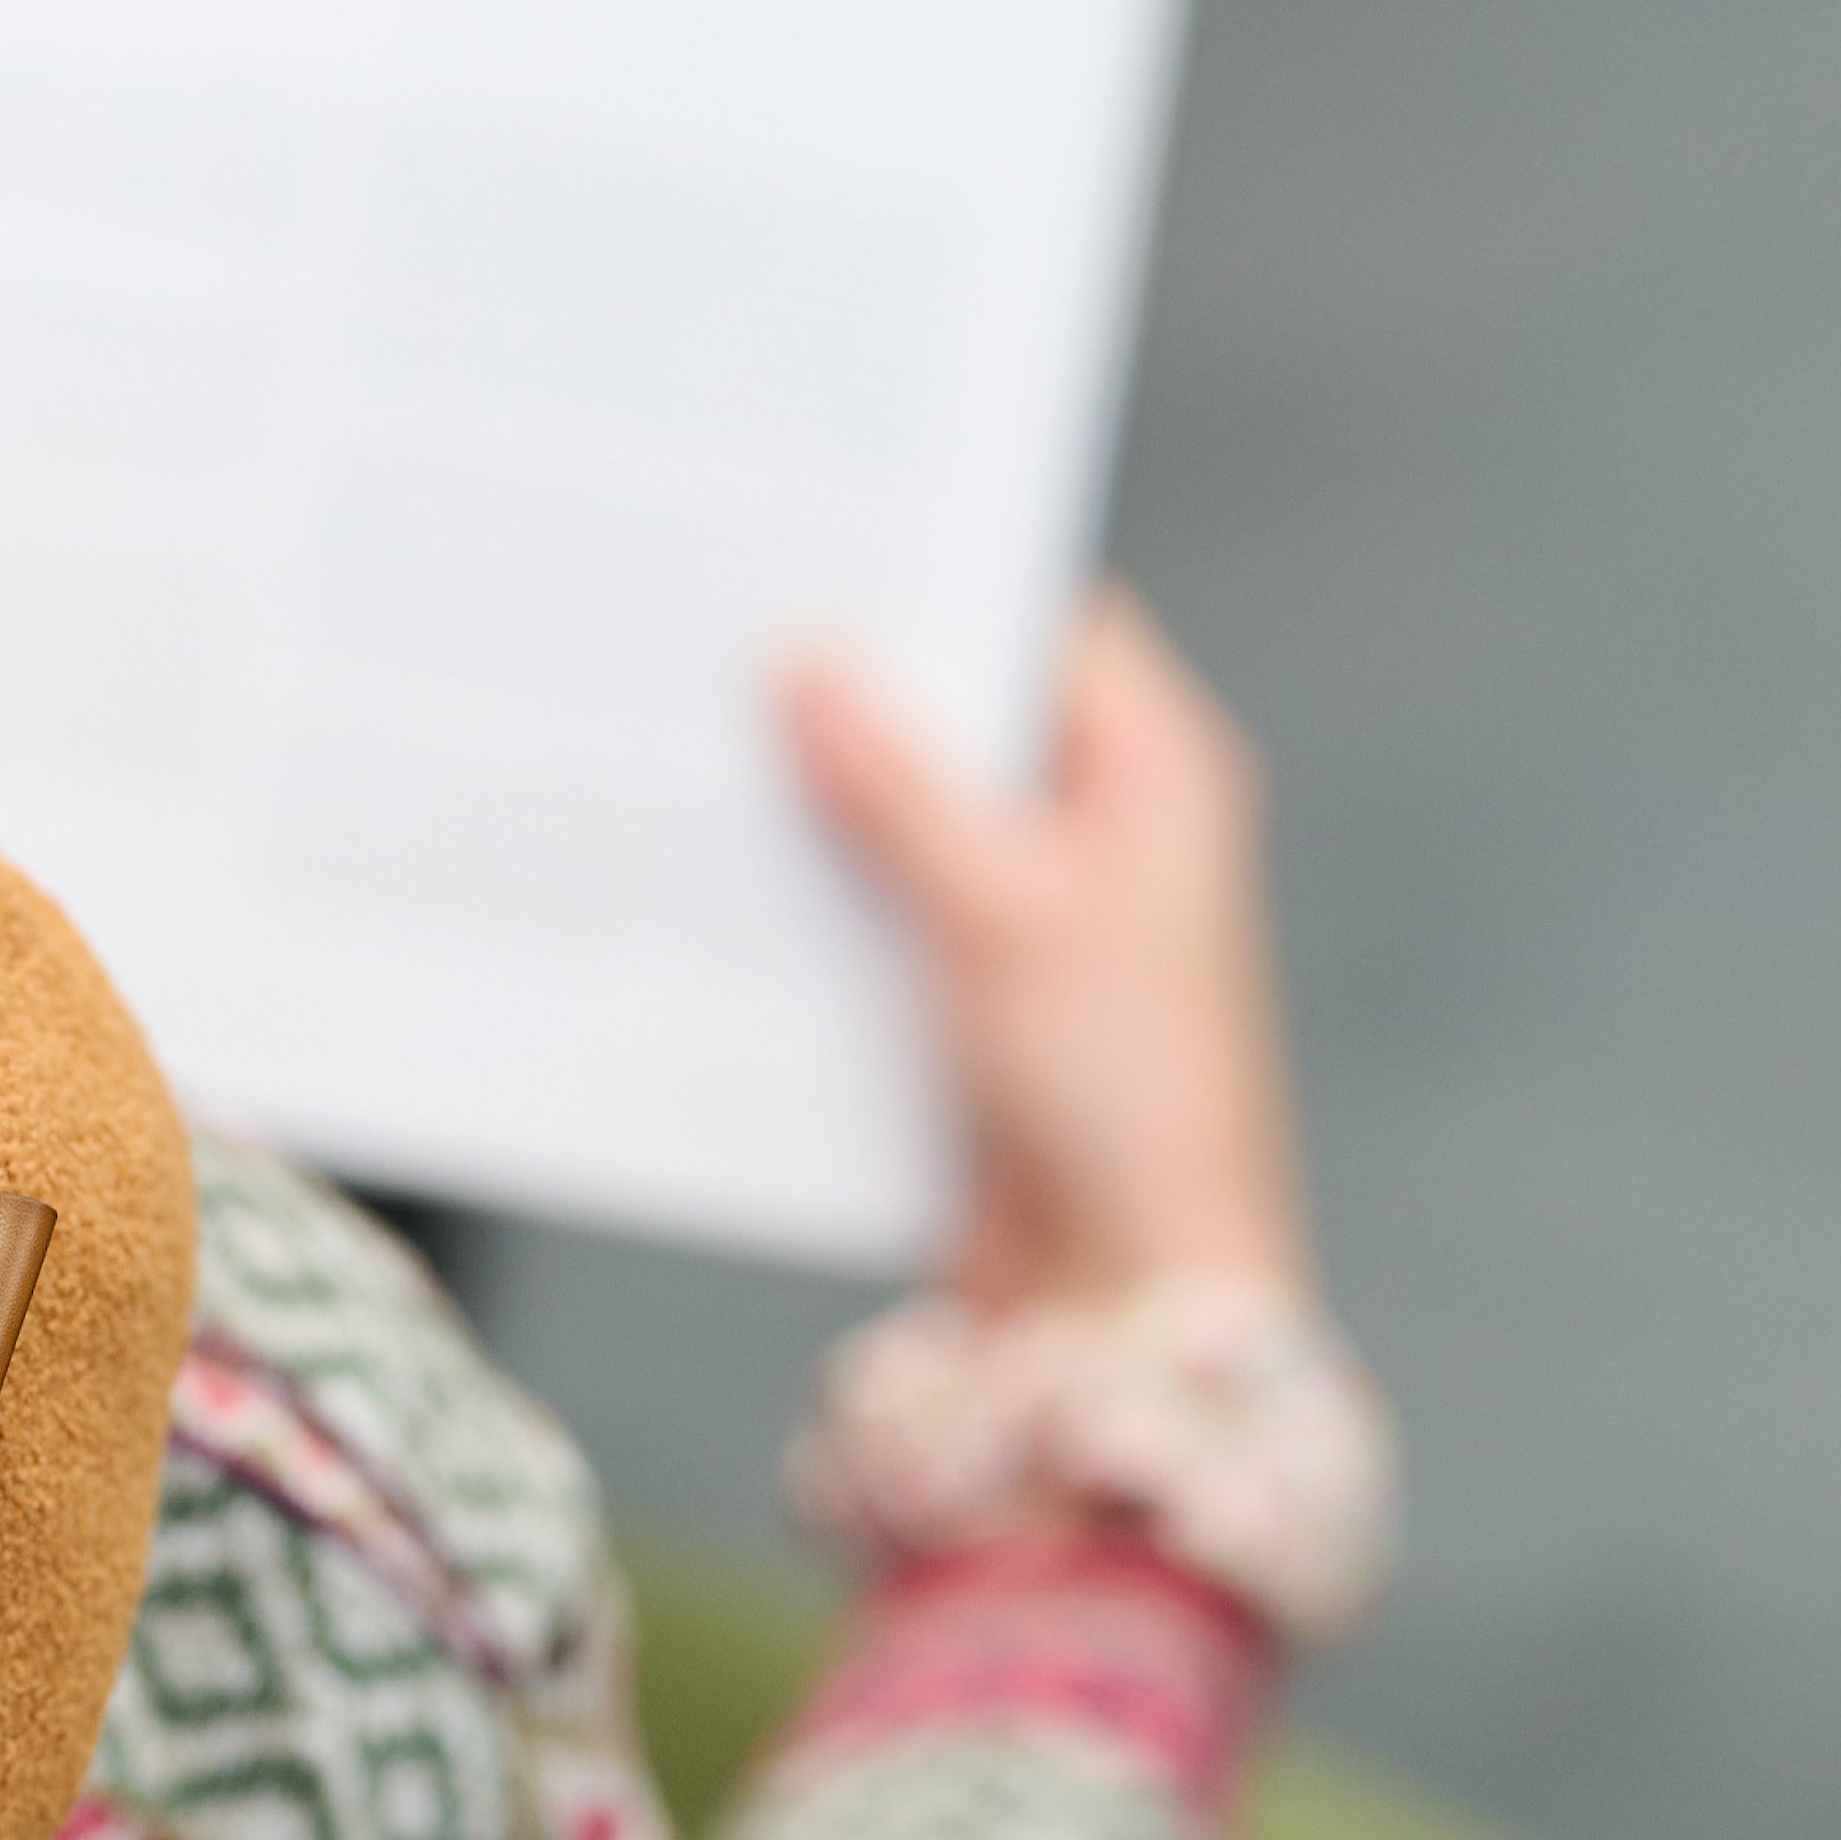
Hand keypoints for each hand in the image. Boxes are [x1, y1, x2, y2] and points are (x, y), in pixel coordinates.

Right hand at [777, 589, 1311, 1314]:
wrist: (1117, 1297)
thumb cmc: (1115, 1101)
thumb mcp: (1002, 914)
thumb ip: (901, 786)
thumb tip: (810, 661)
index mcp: (1153, 778)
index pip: (1042, 625)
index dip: (937, 580)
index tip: (815, 542)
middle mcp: (1096, 836)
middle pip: (956, 723)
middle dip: (846, 697)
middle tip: (719, 641)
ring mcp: (1028, 923)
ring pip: (900, 825)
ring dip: (812, 808)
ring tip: (688, 753)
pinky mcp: (964, 1006)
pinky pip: (871, 922)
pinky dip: (805, 906)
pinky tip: (709, 883)